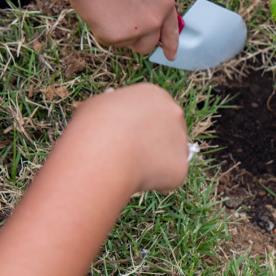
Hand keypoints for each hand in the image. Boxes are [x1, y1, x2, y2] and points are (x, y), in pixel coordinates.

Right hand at [62, 0, 180, 58]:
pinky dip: (101, 29)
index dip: (170, 45)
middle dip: (136, 40)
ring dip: (118, 33)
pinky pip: (108, 40)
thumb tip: (147, 22)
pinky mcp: (115, 38)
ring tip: (107, 6)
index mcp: (165, 3)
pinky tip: (98, 10)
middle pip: (148, 45)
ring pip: (126, 44)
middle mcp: (156, 20)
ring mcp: (137, 31)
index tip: (170, 56)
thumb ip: (149, 3)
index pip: (171, 31)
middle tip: (120, 22)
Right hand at [72, 84, 188, 192]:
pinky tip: (138, 180)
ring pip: (170, 154)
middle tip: (130, 155)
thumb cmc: (93, 128)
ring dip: (155, 162)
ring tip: (130, 167)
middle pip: (166, 130)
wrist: (103, 154)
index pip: (152, 110)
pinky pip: (170, 176)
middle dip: (153, 142)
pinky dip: (156, 181)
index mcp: (154, 94)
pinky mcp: (182, 165)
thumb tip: (110, 97)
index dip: (138, 126)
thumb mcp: (96, 106)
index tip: (125, 137)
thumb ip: (110, 103)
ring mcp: (181, 138)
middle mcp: (174, 112)